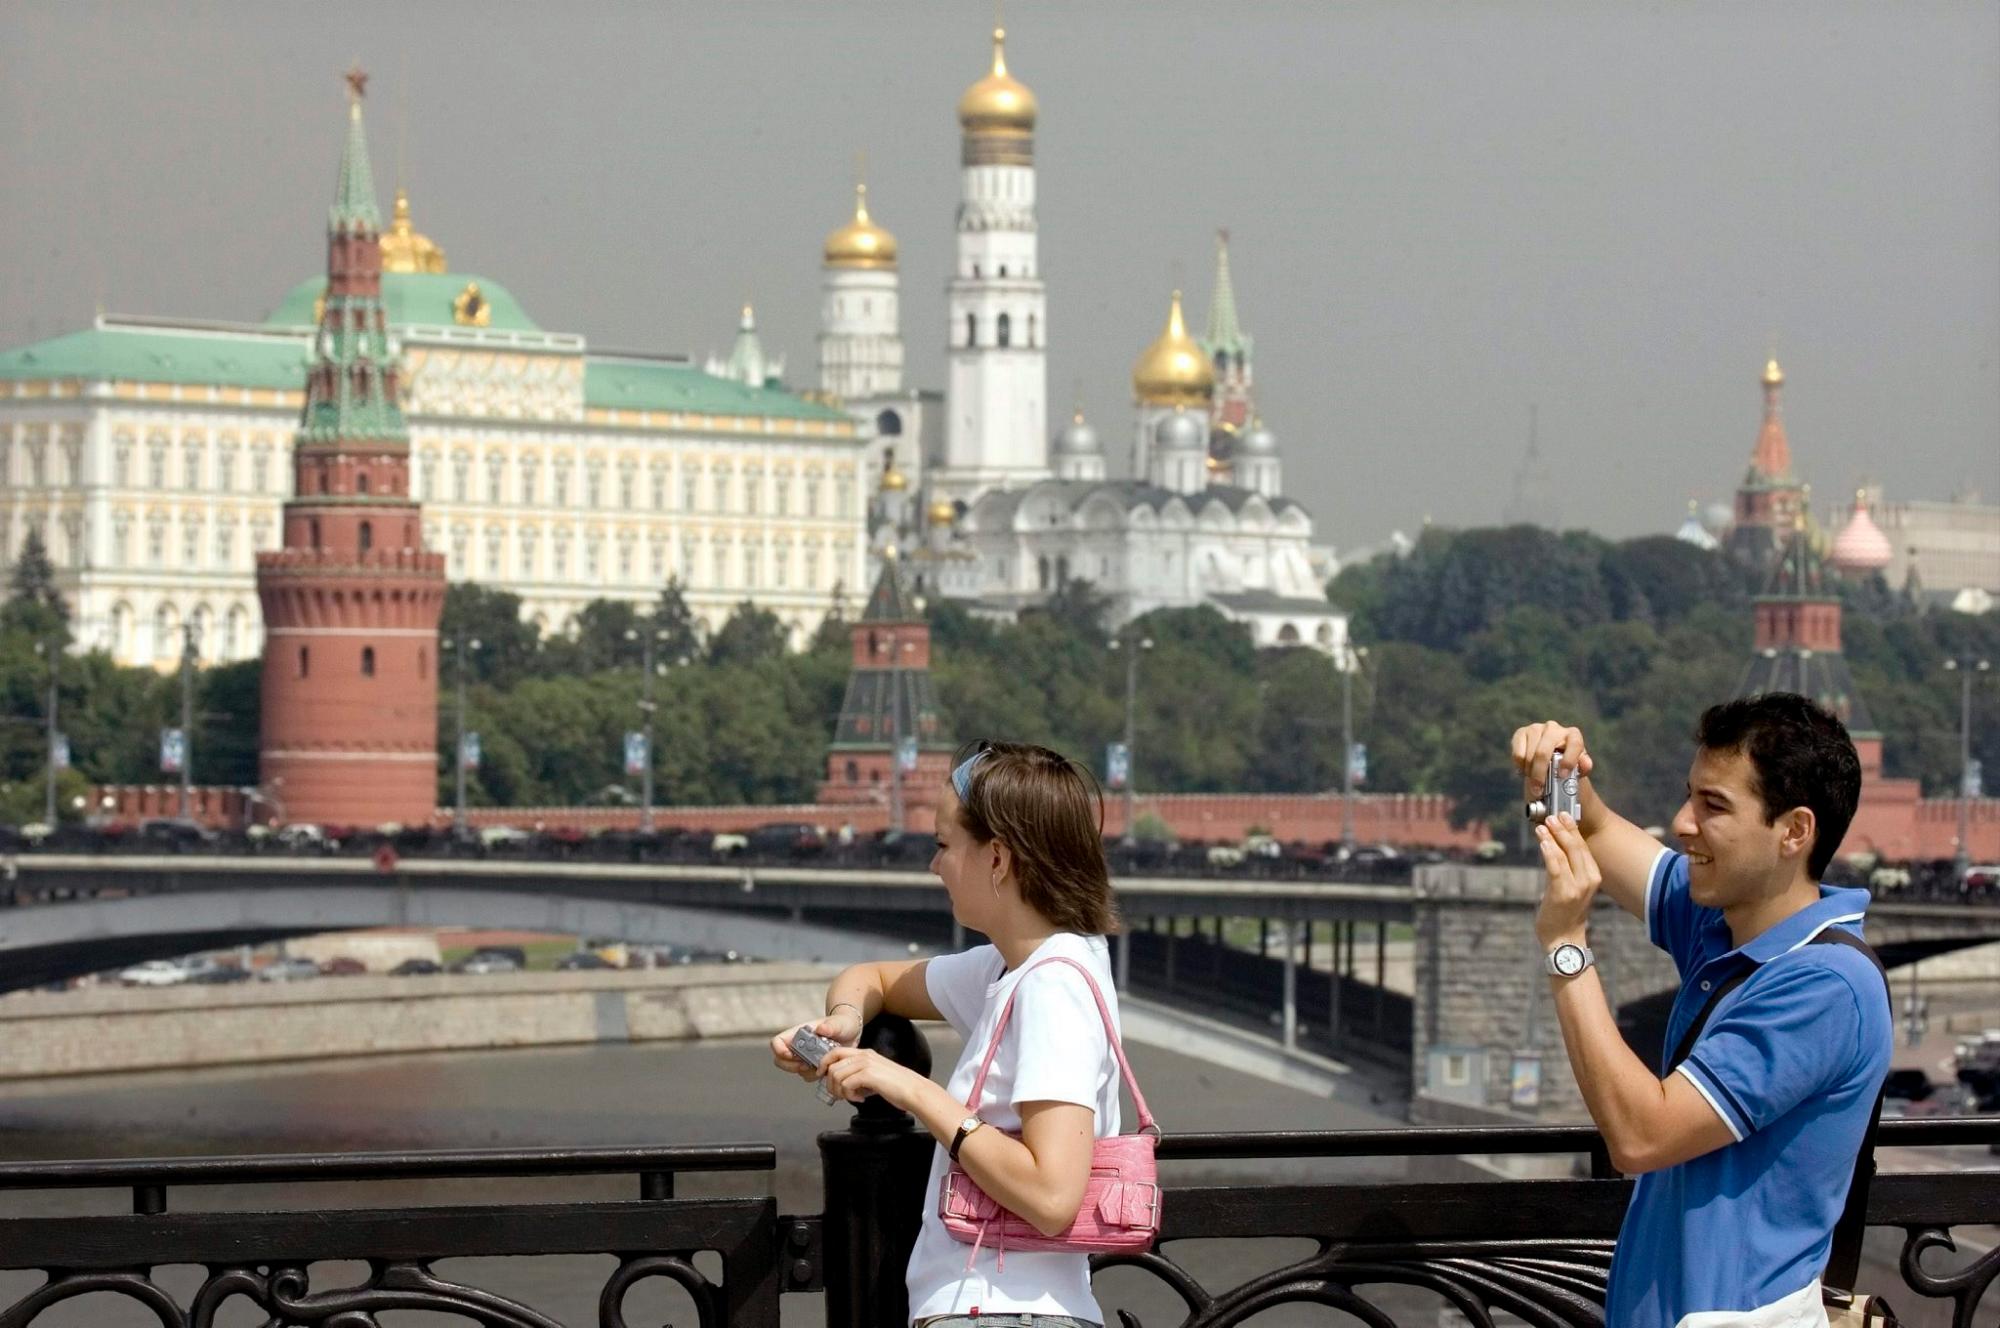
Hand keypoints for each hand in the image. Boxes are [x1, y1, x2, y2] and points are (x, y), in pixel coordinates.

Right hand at [768, 1008, 863, 1079]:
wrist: (851, 1034)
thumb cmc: (842, 1024)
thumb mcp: (839, 1024)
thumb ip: (831, 1026)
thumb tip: (822, 1029)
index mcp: (798, 1033)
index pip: (777, 1042)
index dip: (780, 1051)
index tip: (793, 1055)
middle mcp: (797, 1045)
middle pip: (780, 1060)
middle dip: (791, 1066)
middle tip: (807, 1065)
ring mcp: (803, 1057)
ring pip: (793, 1070)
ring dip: (805, 1071)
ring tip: (820, 1065)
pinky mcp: (812, 1066)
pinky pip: (806, 1076)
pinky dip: (814, 1076)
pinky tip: (825, 1069)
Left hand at [819, 1045, 925, 1107]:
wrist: (912, 1090)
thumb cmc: (897, 1086)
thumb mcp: (875, 1076)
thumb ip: (859, 1076)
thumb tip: (844, 1086)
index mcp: (865, 1053)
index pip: (835, 1052)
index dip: (824, 1064)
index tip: (822, 1076)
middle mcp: (864, 1055)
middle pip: (832, 1065)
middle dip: (830, 1084)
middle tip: (840, 1095)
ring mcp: (866, 1064)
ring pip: (836, 1076)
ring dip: (840, 1092)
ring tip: (852, 1097)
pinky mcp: (868, 1074)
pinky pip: (846, 1085)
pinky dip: (850, 1096)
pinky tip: (861, 1099)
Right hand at [1511, 719, 1594, 806]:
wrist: (1549, 758)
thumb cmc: (1565, 763)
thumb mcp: (1578, 767)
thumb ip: (1584, 766)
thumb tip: (1585, 765)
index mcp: (1573, 735)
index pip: (1574, 744)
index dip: (1568, 760)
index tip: (1562, 775)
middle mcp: (1554, 728)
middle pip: (1543, 752)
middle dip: (1539, 774)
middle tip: (1538, 790)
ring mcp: (1536, 729)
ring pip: (1529, 755)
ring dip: (1530, 773)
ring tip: (1533, 783)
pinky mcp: (1521, 733)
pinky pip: (1518, 753)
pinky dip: (1520, 766)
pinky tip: (1526, 771)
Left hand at [1535, 812, 1599, 949]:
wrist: (1564, 938)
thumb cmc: (1565, 911)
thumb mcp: (1572, 886)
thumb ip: (1568, 867)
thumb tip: (1555, 844)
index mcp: (1593, 876)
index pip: (1583, 847)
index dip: (1573, 830)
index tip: (1563, 815)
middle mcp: (1589, 880)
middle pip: (1577, 847)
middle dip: (1564, 829)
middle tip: (1553, 816)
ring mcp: (1577, 887)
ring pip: (1566, 854)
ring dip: (1553, 837)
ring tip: (1543, 825)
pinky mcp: (1563, 892)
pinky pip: (1556, 867)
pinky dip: (1549, 852)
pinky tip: (1543, 841)